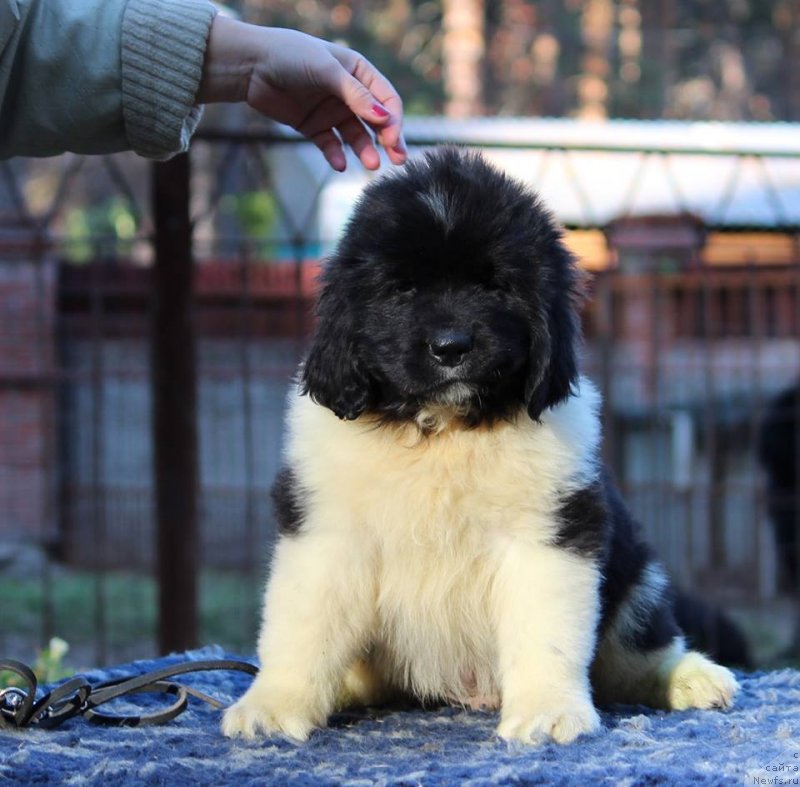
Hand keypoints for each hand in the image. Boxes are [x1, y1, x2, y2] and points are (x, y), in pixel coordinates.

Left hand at [198, 15, 405, 171]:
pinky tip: (340, 165)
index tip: (393, 138)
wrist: (249, 66)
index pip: (386, 99)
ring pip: (355, 136)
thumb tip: (384, 117)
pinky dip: (336, 155)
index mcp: (358, 71)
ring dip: (365, 150)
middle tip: (398, 160)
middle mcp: (348, 93)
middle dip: (388, 140)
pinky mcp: (314, 127)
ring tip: (371, 165)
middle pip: (376, 121)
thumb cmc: (290, 56)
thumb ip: (355, 96)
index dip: (393, 119)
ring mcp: (331, 111)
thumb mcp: (326, 71)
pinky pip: (331, 145)